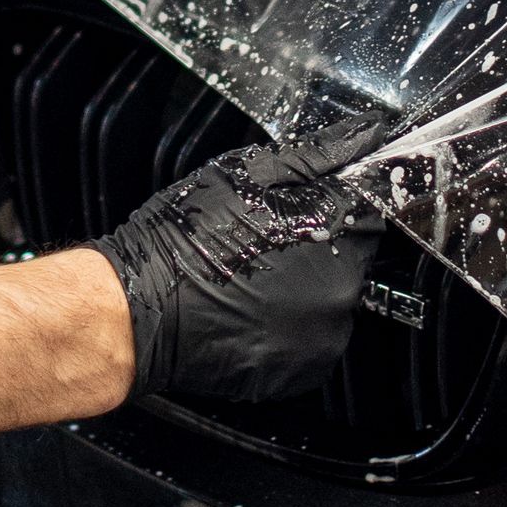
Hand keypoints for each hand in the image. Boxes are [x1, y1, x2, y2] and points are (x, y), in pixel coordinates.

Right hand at [87, 117, 383, 405]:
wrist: (137, 311)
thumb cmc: (182, 239)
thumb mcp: (248, 173)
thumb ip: (318, 155)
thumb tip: (364, 134)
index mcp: (331, 231)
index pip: (369, 210)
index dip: (335, 206)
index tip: (306, 212)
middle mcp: (339, 290)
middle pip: (352, 259)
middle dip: (319, 249)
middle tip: (265, 246)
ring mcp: (322, 337)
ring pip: (331, 302)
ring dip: (305, 291)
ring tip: (253, 281)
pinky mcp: (302, 373)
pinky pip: (311, 341)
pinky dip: (289, 329)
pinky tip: (251, 312)